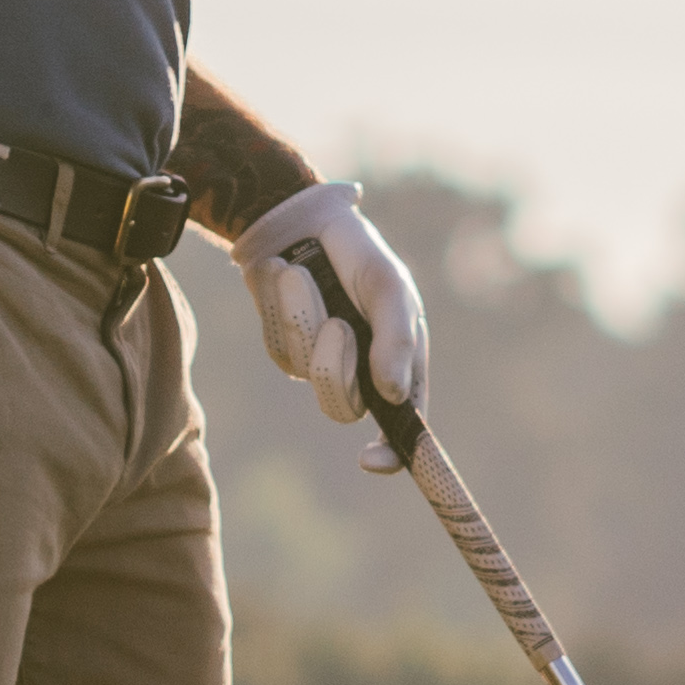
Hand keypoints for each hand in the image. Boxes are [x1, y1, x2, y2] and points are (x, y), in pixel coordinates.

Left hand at [237, 178, 431, 440]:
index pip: (403, 428)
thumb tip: (395, 394)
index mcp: (401, 365)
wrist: (302, 224)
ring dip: (304, 323)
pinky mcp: (286, 351)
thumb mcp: (390, 288)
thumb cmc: (359, 257)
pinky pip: (280, 348)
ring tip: (300, 276)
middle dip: (335, 366)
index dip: (392, 455)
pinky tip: (286, 277)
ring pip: (308, 376)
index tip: (370, 460)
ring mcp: (321, 364)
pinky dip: (282, 308)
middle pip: (344, 407)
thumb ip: (396, 338)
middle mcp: (363, 373)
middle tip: (336, 322)